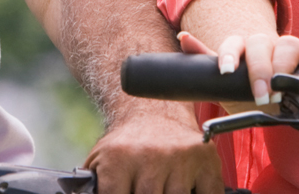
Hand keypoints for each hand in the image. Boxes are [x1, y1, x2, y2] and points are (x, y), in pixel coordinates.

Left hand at [85, 104, 222, 193]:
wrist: (154, 112)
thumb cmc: (126, 145)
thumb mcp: (99, 161)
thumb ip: (91, 186)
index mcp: (119, 160)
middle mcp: (151, 157)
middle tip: (143, 192)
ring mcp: (182, 158)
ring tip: (162, 189)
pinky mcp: (207, 159)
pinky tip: (189, 191)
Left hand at [177, 30, 298, 107]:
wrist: (280, 102)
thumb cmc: (250, 90)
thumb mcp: (226, 84)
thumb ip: (205, 63)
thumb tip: (183, 38)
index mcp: (241, 48)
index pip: (232, 44)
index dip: (228, 54)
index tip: (226, 71)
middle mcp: (263, 44)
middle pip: (258, 44)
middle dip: (258, 70)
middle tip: (260, 95)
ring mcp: (286, 47)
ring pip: (284, 46)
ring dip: (280, 69)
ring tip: (278, 93)